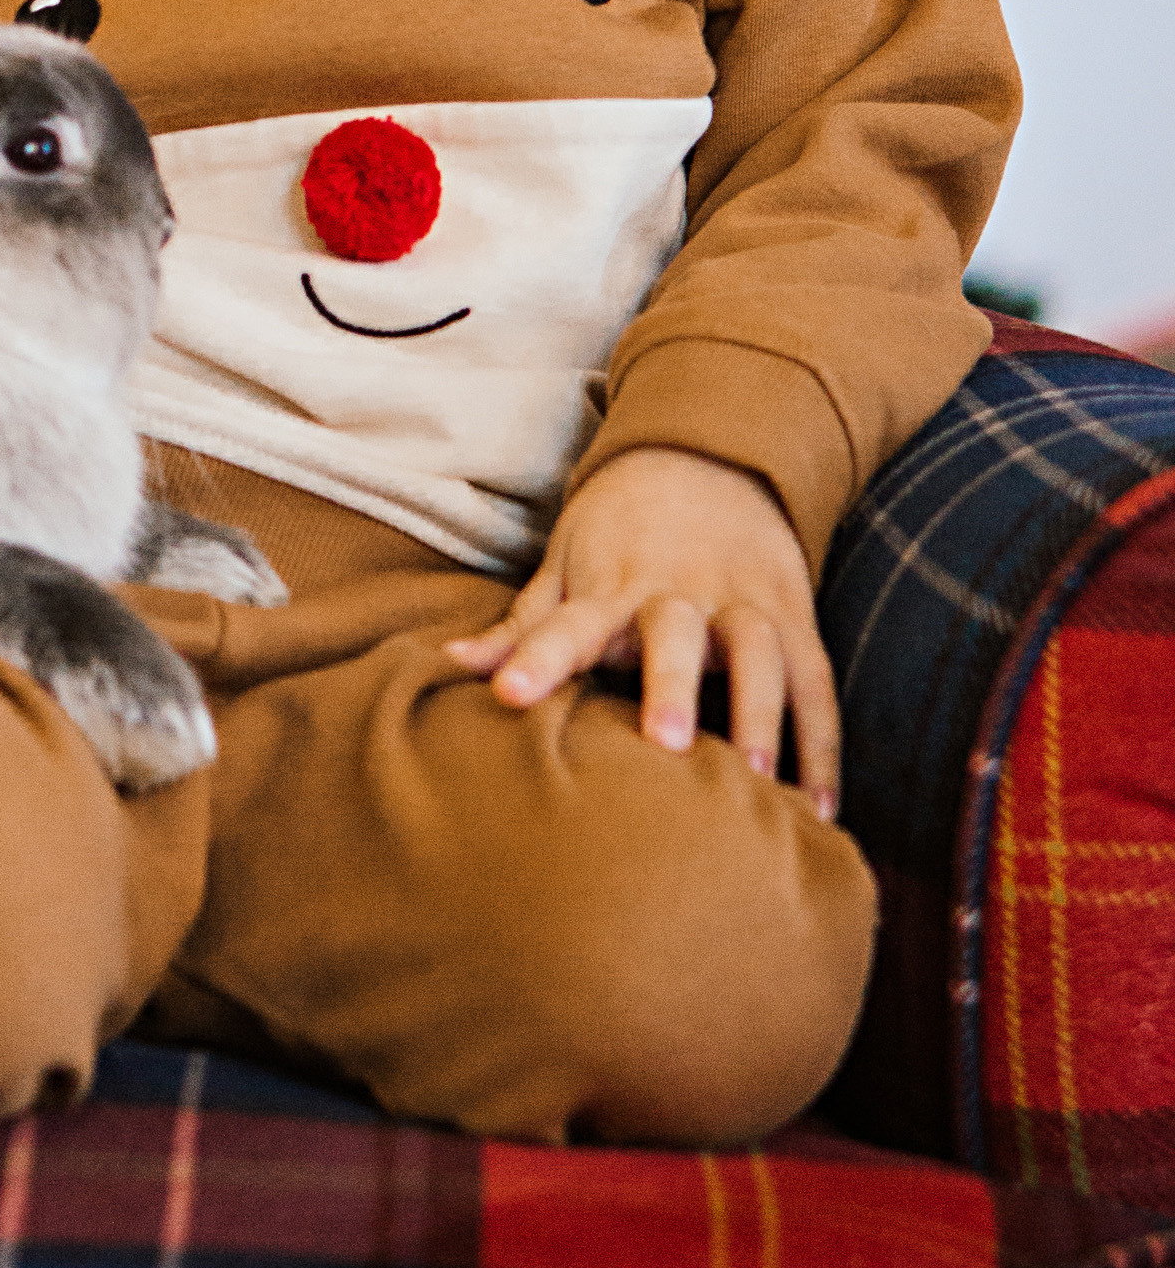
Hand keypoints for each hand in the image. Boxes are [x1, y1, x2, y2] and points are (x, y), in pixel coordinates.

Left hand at [443, 445, 840, 818]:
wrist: (710, 457)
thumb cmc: (621, 532)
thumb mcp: (566, 565)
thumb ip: (523, 625)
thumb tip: (447, 662)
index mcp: (611, 584)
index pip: (568, 621)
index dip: (538, 657)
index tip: (506, 696)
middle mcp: (679, 590)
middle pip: (676, 632)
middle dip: (672, 684)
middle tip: (664, 743)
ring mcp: (743, 601)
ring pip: (758, 651)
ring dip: (760, 713)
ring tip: (757, 782)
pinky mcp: (796, 616)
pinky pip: (816, 681)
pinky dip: (821, 745)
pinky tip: (818, 810)